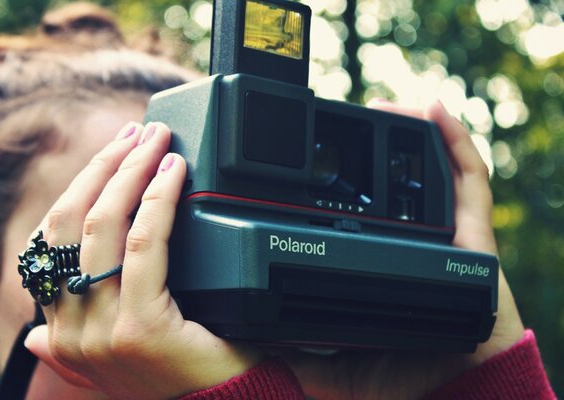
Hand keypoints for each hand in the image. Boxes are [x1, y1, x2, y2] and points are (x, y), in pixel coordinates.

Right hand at [23, 122, 262, 398]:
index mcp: (61, 332)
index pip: (52, 241)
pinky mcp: (139, 327)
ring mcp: (101, 331)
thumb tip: (36, 334)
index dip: (80, 187)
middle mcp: (71, 331)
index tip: (113, 153)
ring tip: (157, 140)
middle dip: (104, 168)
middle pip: (73, 225)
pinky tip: (172, 171)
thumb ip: (71, 343)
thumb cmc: (178, 373)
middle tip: (137, 133)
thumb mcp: (115, 355)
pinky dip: (158, 200)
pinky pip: (145, 245)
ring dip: (131, 172)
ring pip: (105, 228)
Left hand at [281, 100, 524, 399]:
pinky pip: (468, 183)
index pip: (353, 211)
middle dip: (370, 144)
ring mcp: (442, 238)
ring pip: (427, 171)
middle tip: (344, 119)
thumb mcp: (329, 366)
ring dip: (406, 131)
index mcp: (375, 261)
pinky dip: (455, 143)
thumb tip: (246, 335)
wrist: (455, 393)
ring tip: (381, 105)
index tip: (308, 154)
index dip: (337, 180)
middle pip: (390, 181)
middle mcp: (409, 242)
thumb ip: (291, 351)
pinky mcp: (475, 240)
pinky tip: (431, 112)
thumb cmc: (401, 377)